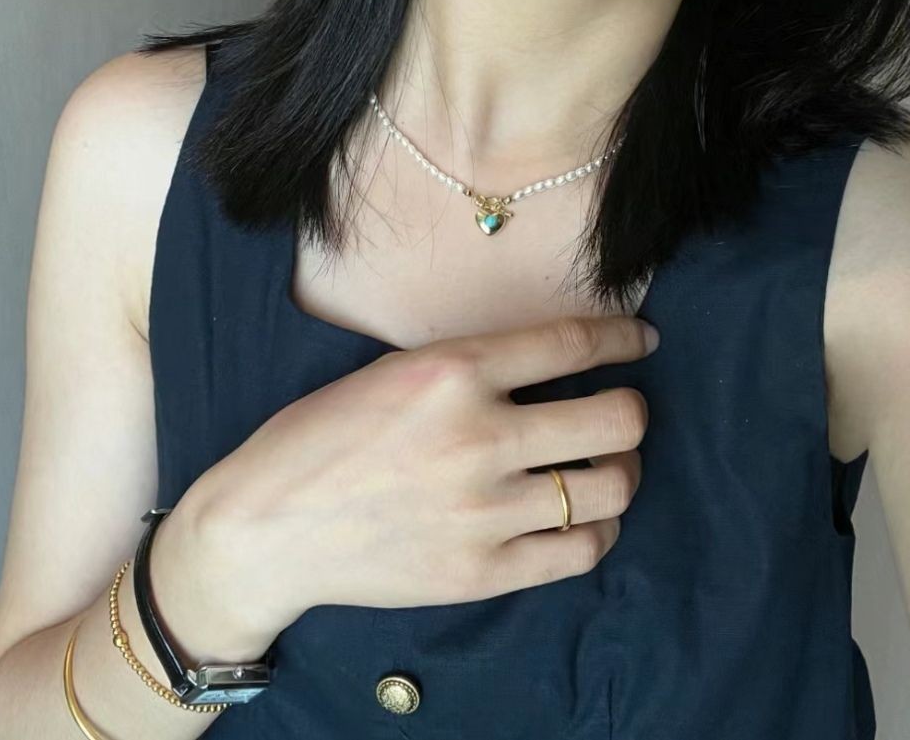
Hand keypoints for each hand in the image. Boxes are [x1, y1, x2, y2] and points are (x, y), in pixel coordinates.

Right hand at [174, 312, 657, 646]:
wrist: (267, 528)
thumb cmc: (321, 437)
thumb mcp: (394, 371)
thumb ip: (472, 366)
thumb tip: (554, 362)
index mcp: (453, 371)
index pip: (572, 345)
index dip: (623, 339)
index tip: (642, 340)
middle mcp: (480, 436)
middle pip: (615, 419)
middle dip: (633, 409)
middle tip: (623, 410)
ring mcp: (486, 510)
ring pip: (609, 487)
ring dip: (622, 471)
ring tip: (608, 465)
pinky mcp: (483, 571)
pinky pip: (581, 551)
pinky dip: (599, 530)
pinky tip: (586, 517)